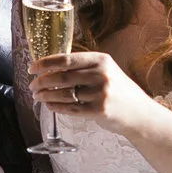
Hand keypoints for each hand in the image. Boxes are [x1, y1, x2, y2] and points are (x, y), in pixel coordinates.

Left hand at [29, 51, 157, 137]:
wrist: (139, 113)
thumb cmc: (119, 91)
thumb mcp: (106, 71)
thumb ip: (84, 68)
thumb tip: (51, 68)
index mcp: (101, 60)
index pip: (66, 59)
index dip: (45, 64)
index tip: (32, 69)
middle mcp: (101, 75)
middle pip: (61, 77)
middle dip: (41, 82)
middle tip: (32, 86)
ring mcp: (100, 93)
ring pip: (63, 94)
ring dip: (45, 95)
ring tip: (37, 97)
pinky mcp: (98, 111)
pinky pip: (70, 108)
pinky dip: (55, 107)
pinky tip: (49, 105)